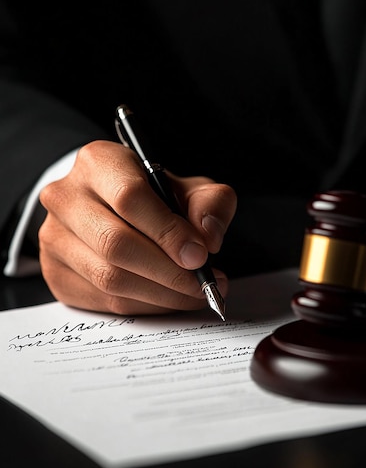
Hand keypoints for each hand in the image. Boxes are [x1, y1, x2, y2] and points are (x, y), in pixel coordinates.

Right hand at [39, 140, 236, 314]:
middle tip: (202, 284)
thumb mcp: (189, 188)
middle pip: (115, 243)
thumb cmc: (154, 197)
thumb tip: (208, 237)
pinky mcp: (55, 272)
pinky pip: (103, 300)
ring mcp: (54, 236)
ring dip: (160, 294)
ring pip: (108, 277)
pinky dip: (144, 306)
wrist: (111, 207)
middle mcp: (66, 196)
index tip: (200, 255)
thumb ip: (210, 204)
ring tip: (193, 294)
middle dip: (168, 271)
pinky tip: (168, 299)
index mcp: (98, 162)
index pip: (129, 197)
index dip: (168, 231)